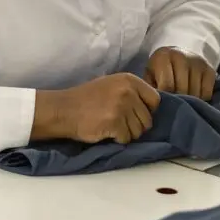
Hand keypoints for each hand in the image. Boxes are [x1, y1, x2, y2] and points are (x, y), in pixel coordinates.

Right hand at [32, 73, 160, 144]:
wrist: (64, 109)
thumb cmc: (86, 99)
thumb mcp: (111, 85)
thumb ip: (131, 92)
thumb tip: (150, 108)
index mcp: (129, 80)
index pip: (155, 99)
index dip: (146, 110)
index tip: (133, 114)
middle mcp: (128, 91)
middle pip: (148, 119)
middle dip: (135, 125)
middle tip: (118, 123)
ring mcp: (122, 107)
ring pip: (139, 131)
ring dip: (127, 133)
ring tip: (111, 126)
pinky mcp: (115, 123)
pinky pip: (127, 139)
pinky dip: (117, 139)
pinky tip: (105, 131)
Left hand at [144, 47, 215, 100]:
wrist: (177, 54)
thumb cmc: (160, 69)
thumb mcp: (150, 75)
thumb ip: (150, 88)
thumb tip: (154, 106)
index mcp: (163, 57)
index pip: (168, 85)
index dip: (166, 98)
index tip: (164, 104)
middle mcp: (182, 56)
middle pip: (183, 89)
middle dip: (178, 101)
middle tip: (174, 106)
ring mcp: (197, 62)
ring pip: (195, 92)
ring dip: (190, 102)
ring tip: (183, 103)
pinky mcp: (210, 69)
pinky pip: (207, 93)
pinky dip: (201, 99)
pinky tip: (193, 97)